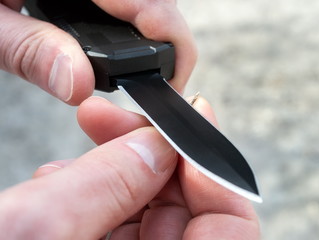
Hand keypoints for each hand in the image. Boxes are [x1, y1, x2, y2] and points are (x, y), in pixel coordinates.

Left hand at [0, 1, 196, 103]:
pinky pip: (126, 1)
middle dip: (165, 44)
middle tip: (147, 83)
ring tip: (129, 66)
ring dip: (148, 33)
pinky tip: (110, 37)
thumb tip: (78, 84)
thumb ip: (30, 50)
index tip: (171, 83)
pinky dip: (130, 21)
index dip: (176, 48)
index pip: (156, 5)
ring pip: (148, 1)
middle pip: (160, 3)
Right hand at [0, 96, 258, 238]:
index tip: (180, 125)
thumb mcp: (40, 230)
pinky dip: (98, 197)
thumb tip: (155, 146)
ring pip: (151, 213)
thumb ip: (108, 184)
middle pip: (188, 212)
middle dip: (153, 158)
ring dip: (117, 175)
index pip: (230, 227)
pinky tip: (62, 185)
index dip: (210, 169)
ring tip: (70, 163)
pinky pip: (121, 225)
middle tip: (114, 122)